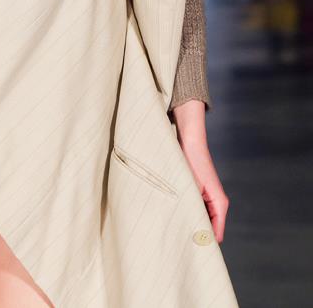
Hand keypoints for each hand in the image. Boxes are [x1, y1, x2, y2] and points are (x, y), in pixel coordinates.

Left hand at [171, 99, 229, 243]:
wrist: (188, 139)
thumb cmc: (191, 161)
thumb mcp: (192, 189)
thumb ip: (195, 211)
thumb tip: (193, 234)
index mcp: (220, 204)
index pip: (216, 235)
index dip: (203, 244)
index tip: (189, 253)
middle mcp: (217, 203)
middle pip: (208, 229)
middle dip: (194, 236)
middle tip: (177, 245)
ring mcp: (208, 198)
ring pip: (201, 220)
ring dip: (189, 224)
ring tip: (173, 232)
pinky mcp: (199, 193)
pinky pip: (195, 210)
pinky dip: (187, 214)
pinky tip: (173, 217)